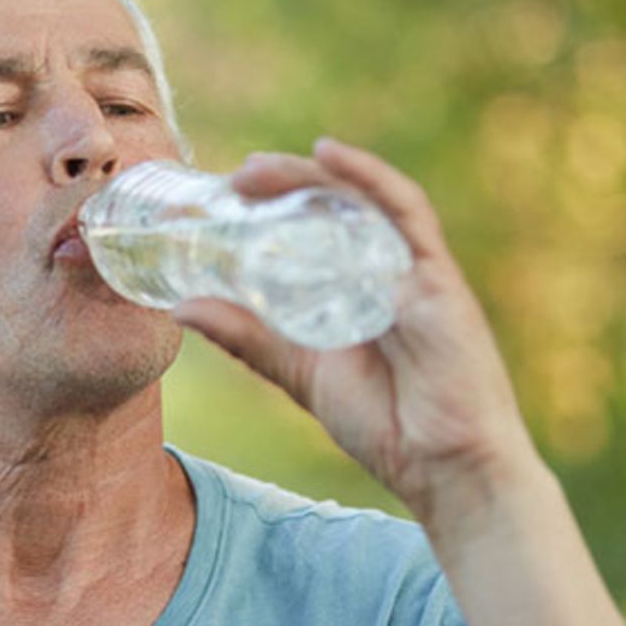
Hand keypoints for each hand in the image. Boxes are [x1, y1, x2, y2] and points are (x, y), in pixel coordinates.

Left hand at [173, 138, 538, 517]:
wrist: (444, 469)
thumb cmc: (384, 420)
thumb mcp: (298, 370)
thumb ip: (246, 337)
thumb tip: (180, 307)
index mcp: (359, 281)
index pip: (319, 222)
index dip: (274, 198)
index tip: (223, 193)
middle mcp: (388, 266)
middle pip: (339, 202)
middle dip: (287, 180)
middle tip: (235, 177)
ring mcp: (416, 269)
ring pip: (364, 200)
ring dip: (312, 176)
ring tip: (258, 170)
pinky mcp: (439, 281)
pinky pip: (408, 216)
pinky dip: (371, 180)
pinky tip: (332, 156)